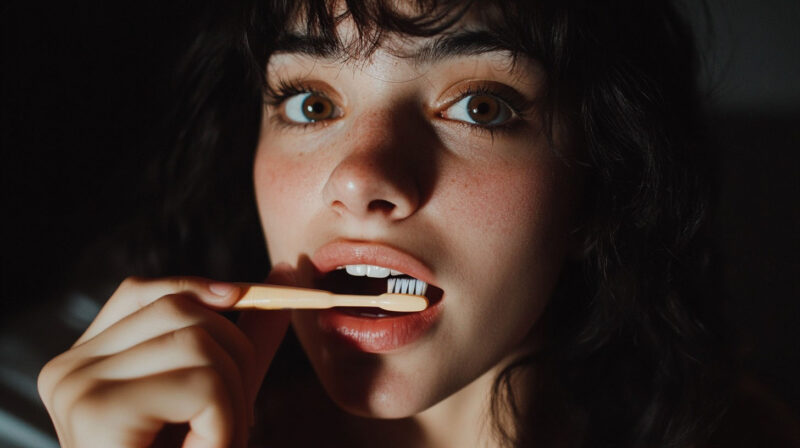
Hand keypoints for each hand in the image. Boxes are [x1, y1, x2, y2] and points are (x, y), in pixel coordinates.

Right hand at [38, 272, 291, 447]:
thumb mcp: (223, 396)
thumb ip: (246, 339)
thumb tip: (284, 275)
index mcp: (87, 364)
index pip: (145, 293)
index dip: (200, 287)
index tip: (243, 297)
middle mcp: (68, 370)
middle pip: (183, 311)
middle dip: (235, 360)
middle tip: (232, 423)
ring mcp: (76, 388)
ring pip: (200, 341)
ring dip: (234, 399)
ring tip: (216, 444)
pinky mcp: (98, 411)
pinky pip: (202, 382)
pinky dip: (226, 422)